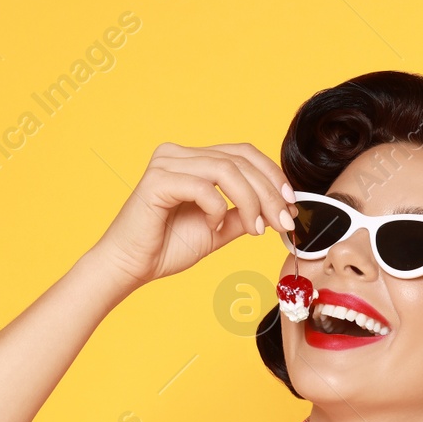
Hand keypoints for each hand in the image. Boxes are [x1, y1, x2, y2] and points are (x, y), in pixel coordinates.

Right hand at [86, 141, 296, 292]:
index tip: (291, 204)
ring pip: (227, 170)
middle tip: (283, 220)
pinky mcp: (158, 180)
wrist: (131, 267)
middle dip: (269, 192)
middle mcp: (179, 154)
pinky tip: (214, 227)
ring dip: (251, 201)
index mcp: (193, 159)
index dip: (272, 175)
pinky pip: (203, 187)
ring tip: (257, 228)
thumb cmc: (166, 248)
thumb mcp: (218, 229)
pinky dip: (217, 208)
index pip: (243, 153)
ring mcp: (167, 163)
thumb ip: (243, 215)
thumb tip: (277, 209)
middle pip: (240, 159)